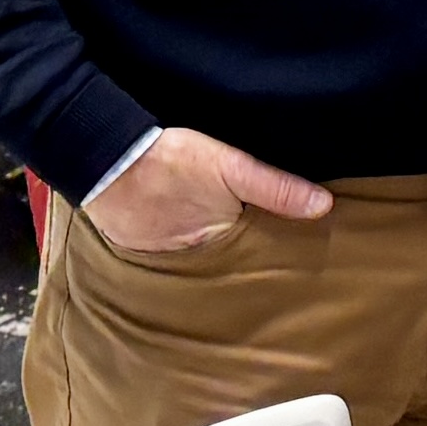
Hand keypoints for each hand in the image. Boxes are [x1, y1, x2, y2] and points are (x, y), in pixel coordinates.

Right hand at [83, 126, 333, 254]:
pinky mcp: (139, 253)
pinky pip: (170, 256)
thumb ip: (276, 188)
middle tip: (264, 252)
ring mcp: (162, 263)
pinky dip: (180, 247)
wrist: (102, 158)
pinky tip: (189, 233)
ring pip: (200, 263)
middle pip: (229, 267)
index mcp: (219, 252)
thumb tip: (324, 207)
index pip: (256, 264)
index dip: (274, 259)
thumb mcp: (230, 167)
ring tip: (226, 242)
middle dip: (244, 261)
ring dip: (211, 255)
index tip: (297, 259)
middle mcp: (191, 267)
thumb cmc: (169, 161)